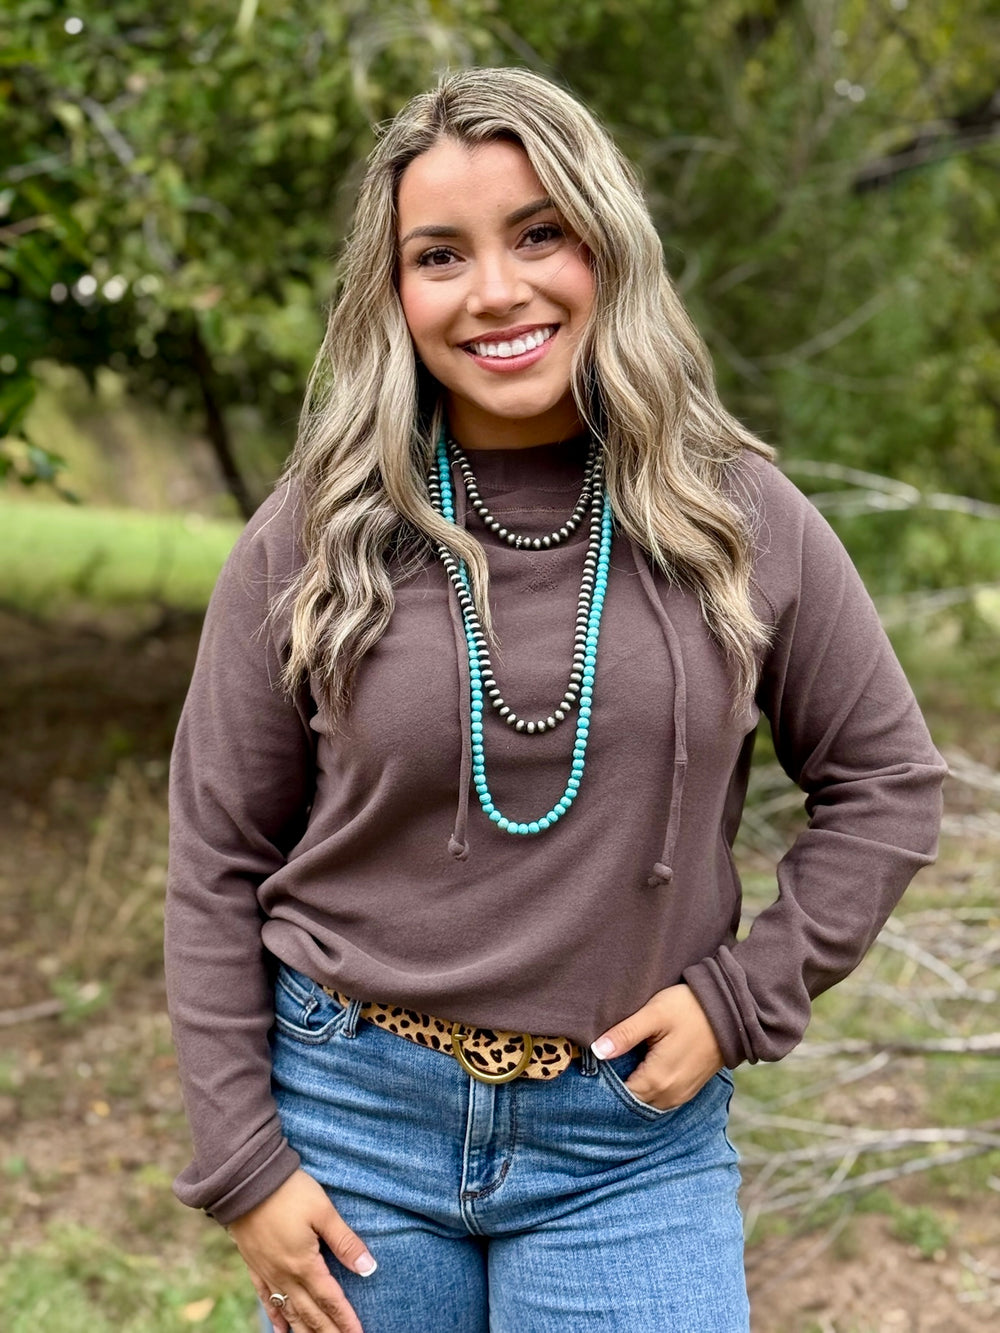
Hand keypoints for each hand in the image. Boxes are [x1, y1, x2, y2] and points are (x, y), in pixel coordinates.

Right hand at [228, 1168, 375, 1332]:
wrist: (244, 1181)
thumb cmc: (289, 1191)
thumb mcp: (323, 1211)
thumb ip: (345, 1241)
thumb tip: (368, 1267)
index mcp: (304, 1263)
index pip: (330, 1299)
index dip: (345, 1319)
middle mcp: (285, 1275)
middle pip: (310, 1313)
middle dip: (328, 1331)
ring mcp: (268, 1272)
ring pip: (289, 1312)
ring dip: (305, 1331)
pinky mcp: (254, 1265)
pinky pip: (266, 1299)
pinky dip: (276, 1317)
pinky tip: (281, 1330)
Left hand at [590, 984, 723, 1109]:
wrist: (731, 1011)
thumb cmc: (689, 1008)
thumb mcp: (654, 1014)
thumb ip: (625, 1034)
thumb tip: (597, 1051)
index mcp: (657, 1080)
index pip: (618, 1096)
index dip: (602, 1084)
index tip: (590, 1069)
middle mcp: (670, 1095)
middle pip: (631, 1102)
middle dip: (615, 1088)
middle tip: (602, 1066)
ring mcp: (682, 1094)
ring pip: (646, 1102)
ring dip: (633, 1090)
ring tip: (620, 1066)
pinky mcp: (690, 1089)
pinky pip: (661, 1098)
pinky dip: (648, 1089)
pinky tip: (641, 1069)